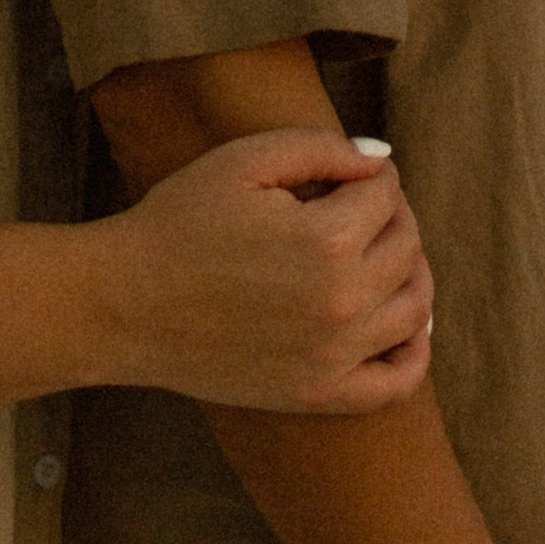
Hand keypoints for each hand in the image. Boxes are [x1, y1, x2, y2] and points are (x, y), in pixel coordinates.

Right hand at [91, 127, 435, 415]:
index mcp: (327, 240)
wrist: (128, 305)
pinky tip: (407, 324)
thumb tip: (380, 158)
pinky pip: (398, 382)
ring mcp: (334, 358)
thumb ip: (321, 148)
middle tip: (358, 206)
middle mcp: (342, 304)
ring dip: (411, 271)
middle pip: (407, 246)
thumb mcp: (245, 161)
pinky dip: (416, 350)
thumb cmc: (181, 221)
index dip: (370, 173)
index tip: (344, 173)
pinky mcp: (320, 395)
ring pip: (415, 308)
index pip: (387, 193)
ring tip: (381, 252)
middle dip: (391, 215)